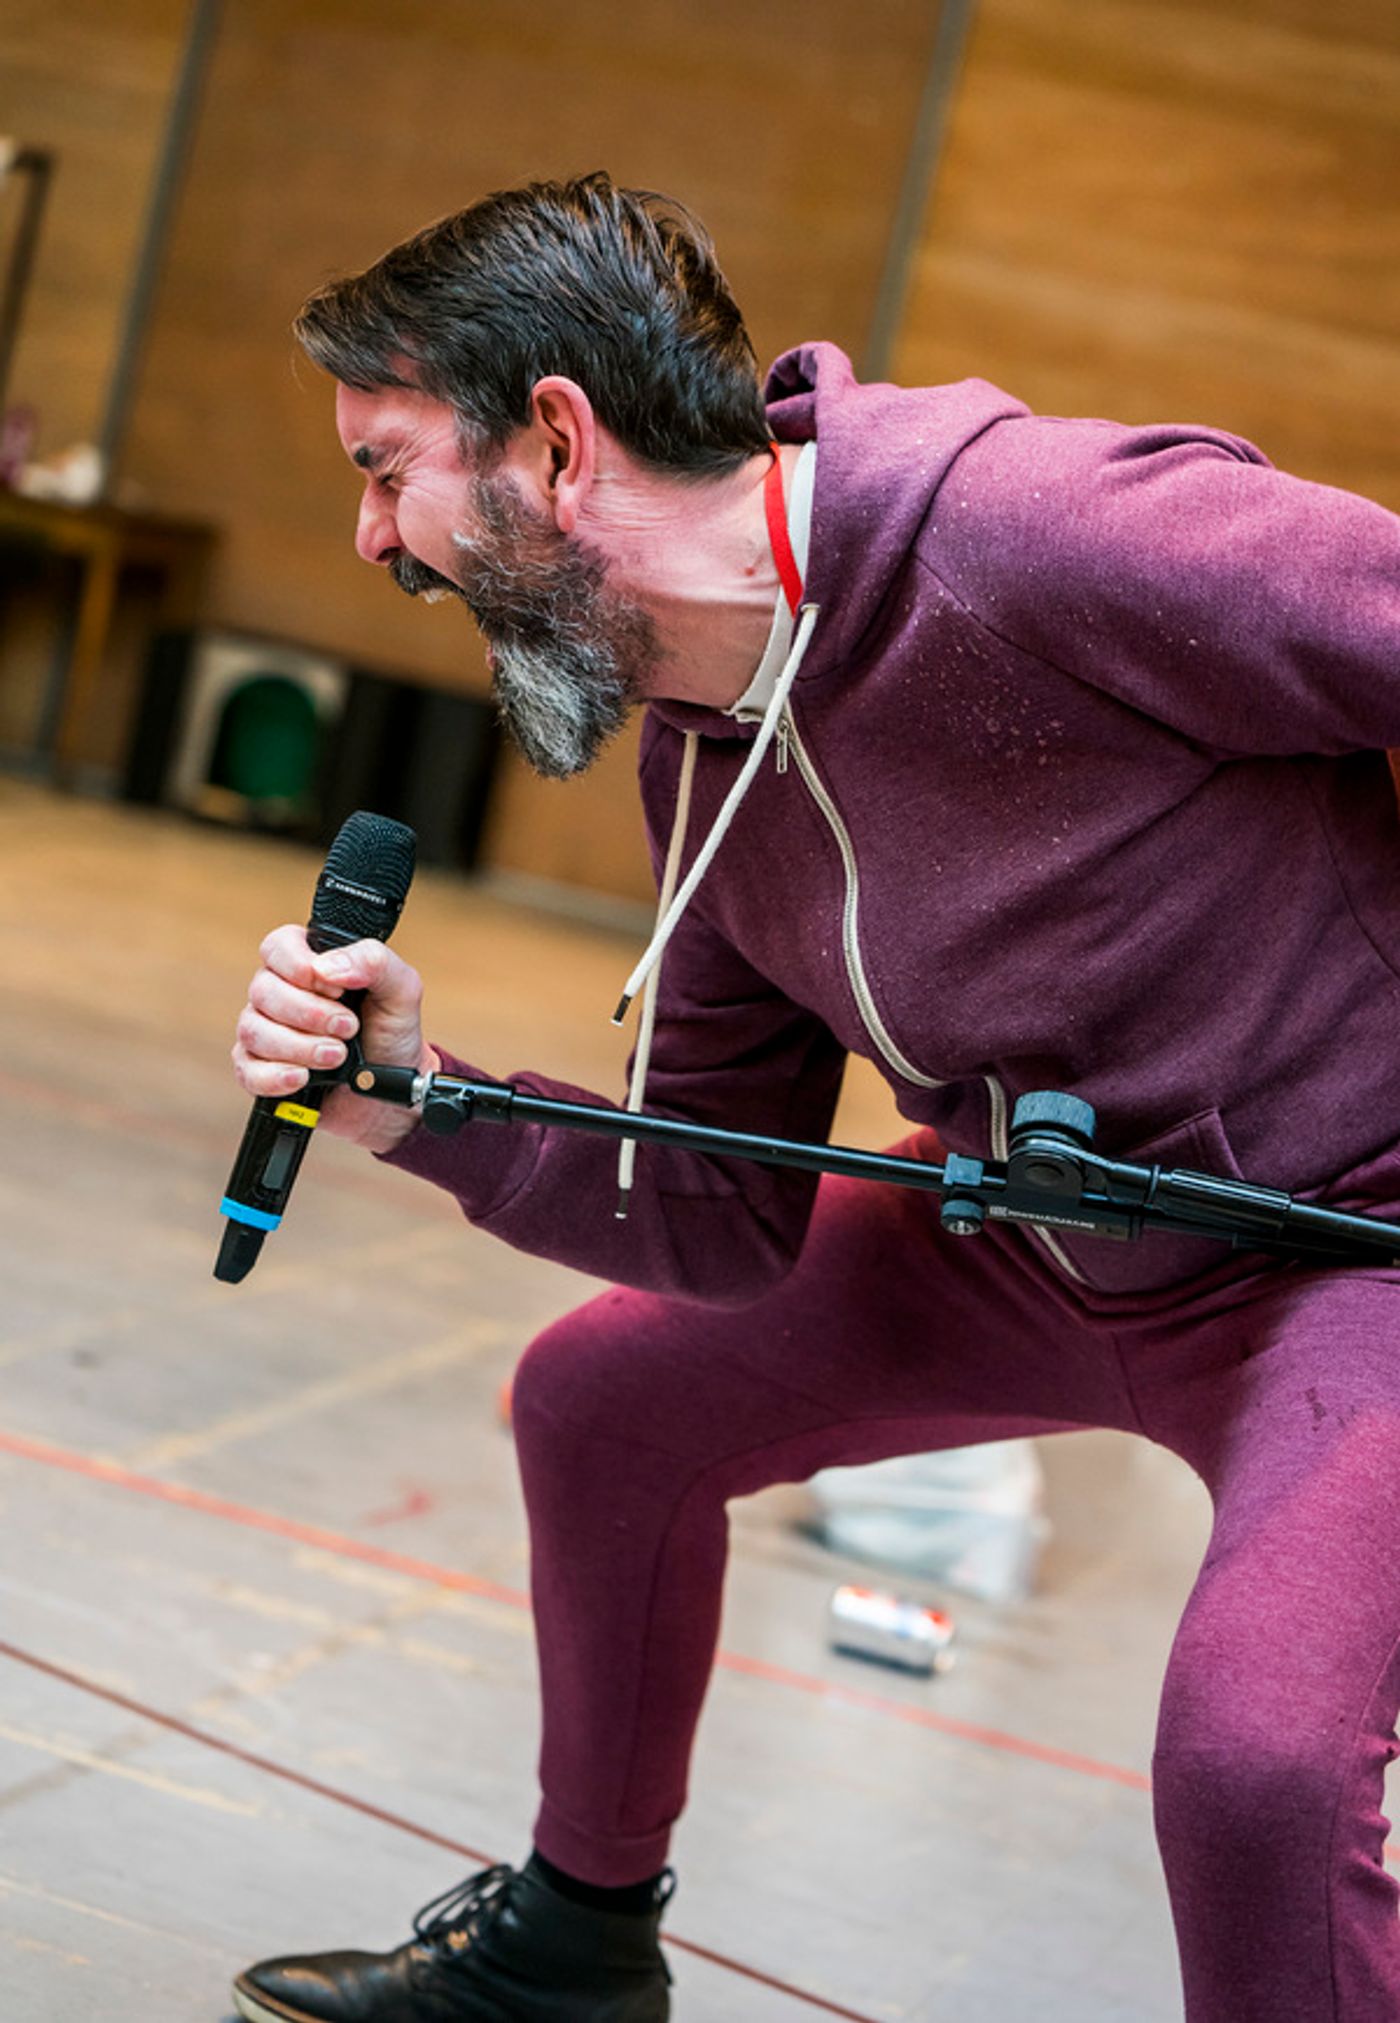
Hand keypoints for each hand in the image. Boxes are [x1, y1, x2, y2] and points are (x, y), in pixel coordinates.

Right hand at [231, 924, 437, 1153]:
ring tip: (338, 1055)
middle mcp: (279, 994)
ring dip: (300, 1046)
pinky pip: (247, 1070)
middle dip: (310, 1013)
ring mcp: (265, 1032)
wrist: (392, 1090)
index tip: (337, 990)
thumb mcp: (401, 990)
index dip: (301, 967)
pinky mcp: (260, 1070)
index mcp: (308, 963)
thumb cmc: (391, 1033)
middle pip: (264, 991)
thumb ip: (373, 962)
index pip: (278, 947)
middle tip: (348, 1027)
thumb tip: (327, 967)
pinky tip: (302, 1077)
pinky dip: (275, 1076)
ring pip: (254, 1031)